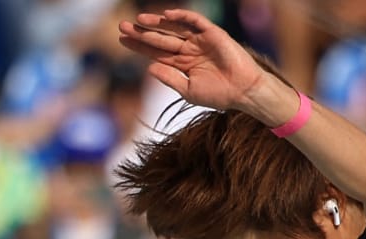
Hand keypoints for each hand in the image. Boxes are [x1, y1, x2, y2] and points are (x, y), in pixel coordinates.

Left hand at [118, 9, 263, 110]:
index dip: (140, 46)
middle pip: (161, 38)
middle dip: (142, 32)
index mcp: (182, 65)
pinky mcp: (211, 33)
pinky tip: (167, 15)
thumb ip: (170, 79)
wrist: (243, 91)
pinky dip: (181, 16)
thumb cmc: (219, 95)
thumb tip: (149, 68)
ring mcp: (199, 41)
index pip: (156, 53)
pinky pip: (194, 20)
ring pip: (173, 28)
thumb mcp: (189, 91)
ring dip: (157, 23)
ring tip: (139, 20)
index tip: (122, 40)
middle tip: (122, 26)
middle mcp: (188, 50)